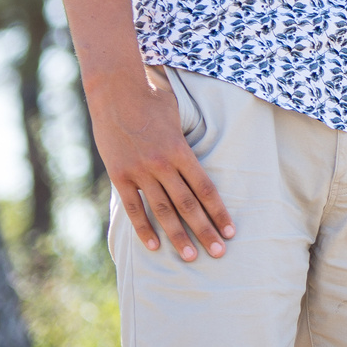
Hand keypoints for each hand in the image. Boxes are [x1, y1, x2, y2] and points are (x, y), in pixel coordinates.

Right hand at [88, 63, 234, 258]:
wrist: (116, 90)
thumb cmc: (152, 98)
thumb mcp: (179, 115)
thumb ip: (187, 140)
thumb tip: (199, 154)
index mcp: (181, 150)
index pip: (206, 189)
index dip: (219, 212)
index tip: (231, 231)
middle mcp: (162, 164)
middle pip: (189, 205)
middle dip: (205, 231)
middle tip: (219, 253)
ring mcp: (140, 171)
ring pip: (163, 211)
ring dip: (179, 236)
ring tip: (192, 256)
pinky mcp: (120, 175)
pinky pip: (135, 207)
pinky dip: (144, 228)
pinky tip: (155, 246)